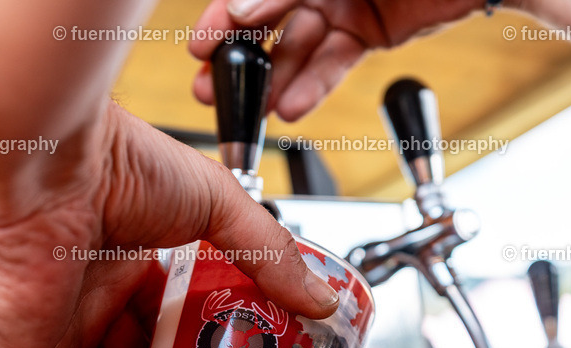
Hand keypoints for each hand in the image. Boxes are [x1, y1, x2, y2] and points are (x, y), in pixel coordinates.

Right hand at [189, 0, 487, 120]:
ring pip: (301, 48)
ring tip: (249, 114)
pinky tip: (292, 109)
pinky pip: (335, 62)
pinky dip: (315, 86)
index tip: (200, 43)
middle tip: (208, 89)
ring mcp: (346, 3)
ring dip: (272, 82)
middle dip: (239, 57)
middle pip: (271, 20)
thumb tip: (246, 7)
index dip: (226, 15)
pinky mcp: (370, 32)